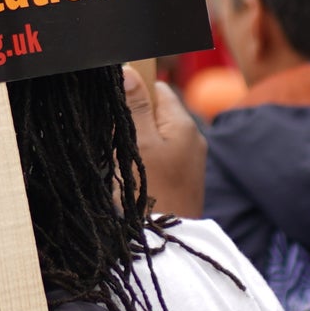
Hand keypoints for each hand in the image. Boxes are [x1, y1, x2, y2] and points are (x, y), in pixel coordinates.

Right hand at [126, 64, 204, 219]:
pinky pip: (162, 157)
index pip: (158, 88)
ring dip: (137, 143)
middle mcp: (192, 138)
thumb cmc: (152, 190)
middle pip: (157, 113)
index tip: (116, 107)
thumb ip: (135, 106)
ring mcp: (190, 160)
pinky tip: (134, 177)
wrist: (168, 240)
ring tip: (125, 163)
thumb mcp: (139, 144)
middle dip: (134, 121)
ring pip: (157, 136)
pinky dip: (146, 160)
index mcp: (184, 124)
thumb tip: (129, 70)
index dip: (135, 92)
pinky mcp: (185, 179)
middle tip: (118, 140)